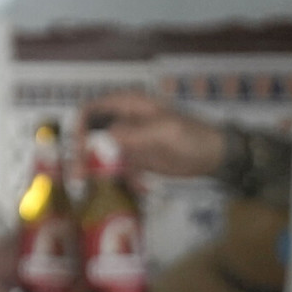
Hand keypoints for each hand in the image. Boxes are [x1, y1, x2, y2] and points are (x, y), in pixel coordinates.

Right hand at [83, 89, 228, 178]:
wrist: (216, 156)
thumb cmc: (191, 137)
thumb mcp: (162, 133)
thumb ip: (130, 134)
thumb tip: (99, 140)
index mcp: (126, 105)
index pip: (89, 111)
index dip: (77, 129)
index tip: (76, 152)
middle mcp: (121, 120)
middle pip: (89, 133)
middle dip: (80, 154)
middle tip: (77, 176)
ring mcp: (127, 139)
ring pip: (99, 152)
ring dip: (94, 169)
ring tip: (90, 187)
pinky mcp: (135, 157)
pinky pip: (116, 166)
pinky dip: (118, 177)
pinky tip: (133, 186)